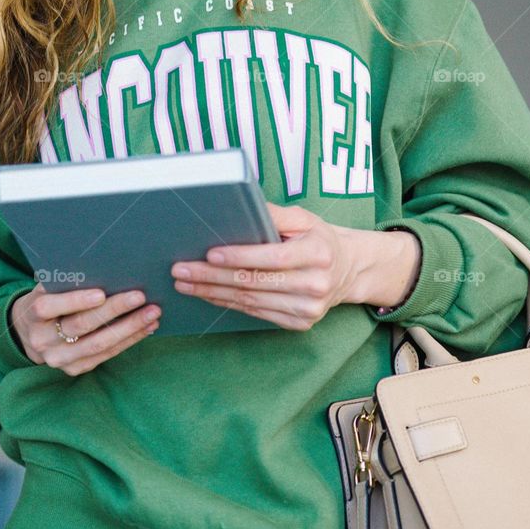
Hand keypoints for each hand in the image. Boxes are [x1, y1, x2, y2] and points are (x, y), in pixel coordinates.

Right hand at [10, 284, 160, 374]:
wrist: (29, 333)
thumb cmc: (46, 299)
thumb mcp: (47, 287)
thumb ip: (66, 280)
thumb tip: (102, 267)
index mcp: (32, 314)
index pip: (51, 307)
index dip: (76, 300)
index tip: (101, 293)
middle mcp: (43, 340)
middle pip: (81, 326)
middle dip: (114, 310)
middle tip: (139, 297)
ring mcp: (59, 358)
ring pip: (98, 344)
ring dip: (130, 328)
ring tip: (152, 313)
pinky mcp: (74, 369)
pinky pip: (106, 355)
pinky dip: (129, 340)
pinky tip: (146, 328)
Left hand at [170, 202, 419, 330]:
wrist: (348, 270)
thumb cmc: (319, 238)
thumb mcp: (304, 218)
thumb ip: (274, 214)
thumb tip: (239, 204)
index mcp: (318, 254)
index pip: (272, 257)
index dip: (240, 256)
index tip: (209, 253)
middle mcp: (316, 285)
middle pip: (255, 282)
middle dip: (213, 277)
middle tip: (181, 270)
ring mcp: (309, 310)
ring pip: (251, 302)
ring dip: (213, 293)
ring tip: (186, 283)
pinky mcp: (300, 324)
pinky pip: (256, 314)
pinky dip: (228, 304)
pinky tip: (208, 294)